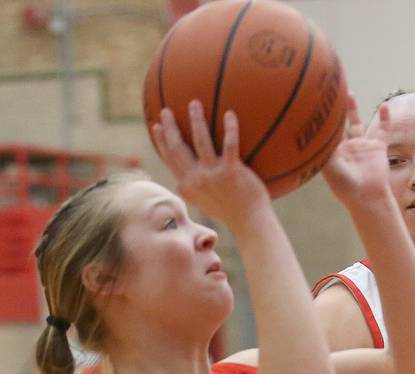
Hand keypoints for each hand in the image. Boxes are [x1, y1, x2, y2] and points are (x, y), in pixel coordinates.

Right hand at [151, 100, 270, 231]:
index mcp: (188, 186)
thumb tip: (181, 184)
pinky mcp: (232, 171)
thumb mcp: (204, 203)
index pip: (170, 160)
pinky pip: (230, 144)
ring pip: (201, 140)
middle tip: (166, 110)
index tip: (156, 126)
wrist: (250, 222)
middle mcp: (196, 179)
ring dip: (196, 119)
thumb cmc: (230, 211)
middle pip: (178, 147)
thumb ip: (193, 191)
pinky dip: (230, 127)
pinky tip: (230, 114)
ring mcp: (213, 175)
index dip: (161, 142)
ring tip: (194, 103)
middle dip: (170, 127)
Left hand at [323, 94, 391, 209]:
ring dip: (353, 109)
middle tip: (326, 93)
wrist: (368, 196)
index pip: (323, 132)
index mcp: (332, 153)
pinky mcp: (378, 148)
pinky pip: (382, 130)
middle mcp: (346, 148)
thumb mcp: (330, 166)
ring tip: (349, 93)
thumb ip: (324, 148)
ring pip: (356, 123)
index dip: (318, 119)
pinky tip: (384, 106)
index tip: (310, 102)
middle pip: (337, 124)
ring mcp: (362, 147)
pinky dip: (385, 119)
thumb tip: (313, 131)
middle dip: (333, 111)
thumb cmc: (346, 185)